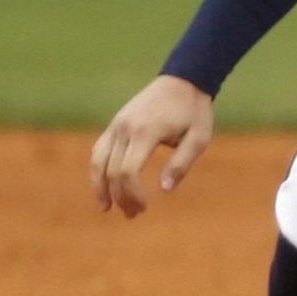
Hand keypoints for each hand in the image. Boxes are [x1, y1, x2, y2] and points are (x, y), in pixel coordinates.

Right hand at [89, 75, 215, 217]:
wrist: (183, 80)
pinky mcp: (115, 124)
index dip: (132, 194)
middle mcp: (125, 128)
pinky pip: (99, 150)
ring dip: (101, 187)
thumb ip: (182, 163)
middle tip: (133, 215)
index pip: (128, 170)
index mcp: (146, 132)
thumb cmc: (194, 111)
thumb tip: (164, 189)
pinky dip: (98, 170)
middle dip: (120, 196)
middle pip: (112, 170)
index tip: (145, 208)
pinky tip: (104, 187)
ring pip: (98, 161)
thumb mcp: (199, 138)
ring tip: (107, 208)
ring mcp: (116, 124)